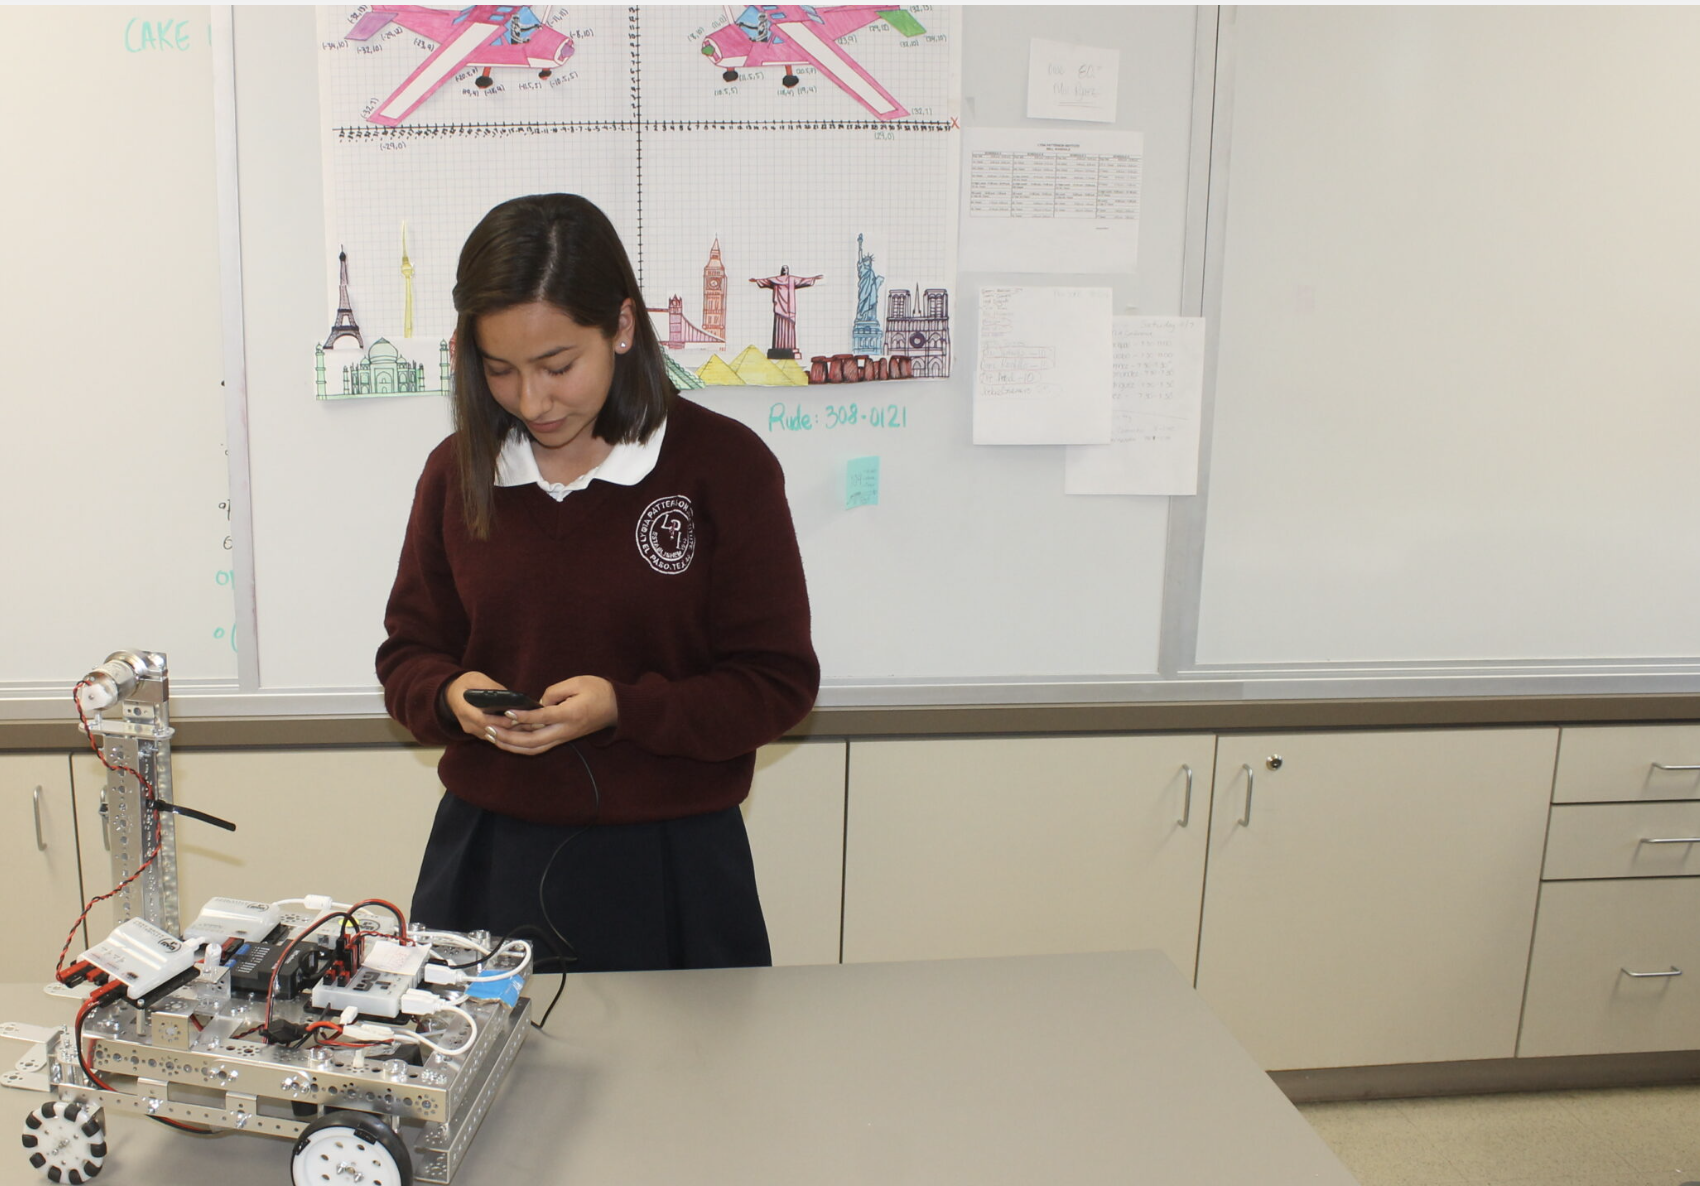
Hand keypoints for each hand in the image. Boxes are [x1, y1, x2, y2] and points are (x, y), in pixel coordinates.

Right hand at [445, 671, 516, 739]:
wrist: (451, 694)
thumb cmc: (465, 684)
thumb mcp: (476, 679)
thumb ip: (490, 686)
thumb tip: (507, 694)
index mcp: (464, 709)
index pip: (482, 720)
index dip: (499, 721)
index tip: (514, 717)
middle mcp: (467, 723)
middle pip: (490, 730)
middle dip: (507, 727)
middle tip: (524, 722)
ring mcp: (472, 730)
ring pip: (492, 735)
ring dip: (507, 731)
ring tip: (523, 725)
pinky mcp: (477, 732)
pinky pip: (492, 735)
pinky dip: (503, 731)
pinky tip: (516, 725)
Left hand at [481, 676, 617, 756]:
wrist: (618, 708)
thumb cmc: (599, 691)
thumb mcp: (578, 682)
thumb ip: (555, 691)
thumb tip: (538, 702)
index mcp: (571, 714)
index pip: (543, 717)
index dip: (524, 716)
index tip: (507, 712)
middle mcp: (566, 730)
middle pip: (533, 740)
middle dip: (509, 737)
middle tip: (490, 729)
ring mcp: (564, 737)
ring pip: (534, 748)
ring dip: (512, 745)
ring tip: (493, 737)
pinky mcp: (562, 738)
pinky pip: (539, 747)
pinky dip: (521, 746)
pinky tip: (507, 740)